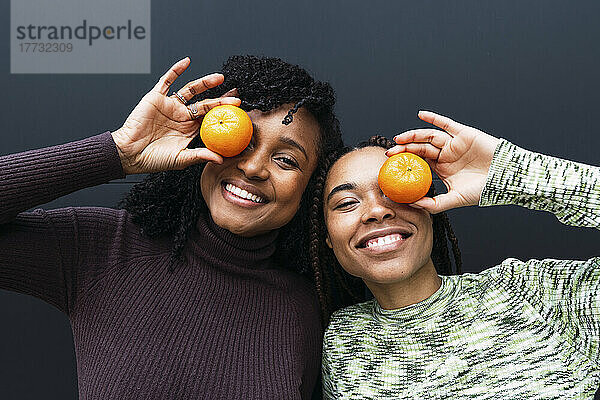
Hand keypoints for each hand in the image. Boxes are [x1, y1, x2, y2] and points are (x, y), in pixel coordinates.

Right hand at [111, 57, 240, 173]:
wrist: (129, 153)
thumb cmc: (153, 159)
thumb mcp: (181, 159)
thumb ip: (200, 155)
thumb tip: (221, 158)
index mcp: (190, 129)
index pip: (211, 118)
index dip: (224, 113)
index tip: (238, 109)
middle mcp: (182, 116)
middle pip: (205, 103)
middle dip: (221, 98)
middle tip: (236, 94)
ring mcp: (170, 105)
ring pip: (191, 90)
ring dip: (205, 82)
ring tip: (220, 78)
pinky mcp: (156, 97)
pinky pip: (167, 80)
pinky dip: (176, 70)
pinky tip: (186, 62)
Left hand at [387, 111, 500, 213]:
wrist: (506, 179)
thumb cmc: (483, 190)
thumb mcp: (455, 199)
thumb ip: (434, 204)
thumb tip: (413, 204)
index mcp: (442, 169)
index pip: (419, 163)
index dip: (405, 162)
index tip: (390, 165)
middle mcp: (447, 155)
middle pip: (421, 149)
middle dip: (404, 149)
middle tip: (390, 152)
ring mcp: (454, 144)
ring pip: (429, 137)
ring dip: (413, 136)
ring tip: (399, 138)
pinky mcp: (464, 134)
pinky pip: (446, 124)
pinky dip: (433, 118)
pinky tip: (420, 115)